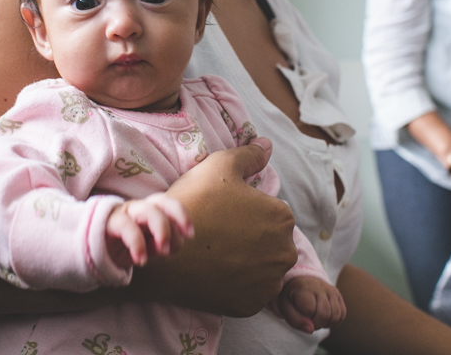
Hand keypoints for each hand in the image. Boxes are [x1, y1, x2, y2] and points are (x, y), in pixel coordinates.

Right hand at [106, 194, 193, 268]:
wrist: (87, 252)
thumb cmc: (121, 249)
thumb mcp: (145, 249)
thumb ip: (158, 245)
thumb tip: (171, 246)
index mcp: (148, 211)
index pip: (169, 205)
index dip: (183, 216)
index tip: (191, 235)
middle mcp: (137, 208)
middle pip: (161, 202)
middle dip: (176, 219)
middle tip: (180, 243)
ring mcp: (122, 213)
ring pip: (147, 211)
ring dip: (161, 230)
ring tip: (164, 252)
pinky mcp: (107, 223)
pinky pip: (126, 227)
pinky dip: (137, 244)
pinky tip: (141, 261)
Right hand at [131, 139, 298, 316]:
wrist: (165, 253)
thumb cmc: (195, 204)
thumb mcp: (219, 167)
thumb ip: (249, 155)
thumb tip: (268, 145)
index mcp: (282, 216)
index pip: (271, 212)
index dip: (247, 211)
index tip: (225, 213)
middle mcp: (285, 251)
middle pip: (271, 241)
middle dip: (252, 237)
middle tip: (220, 233)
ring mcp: (270, 282)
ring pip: (264, 267)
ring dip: (248, 261)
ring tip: (218, 253)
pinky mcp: (253, 305)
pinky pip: (250, 291)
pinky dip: (239, 283)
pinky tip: (218, 271)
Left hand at [277, 276, 345, 333]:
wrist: (301, 282)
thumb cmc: (292, 297)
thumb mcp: (285, 307)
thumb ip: (295, 320)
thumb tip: (311, 330)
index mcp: (304, 288)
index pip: (310, 310)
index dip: (305, 319)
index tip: (299, 315)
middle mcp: (320, 287)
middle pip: (325, 314)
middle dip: (316, 324)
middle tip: (309, 321)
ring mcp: (332, 290)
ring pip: (336, 316)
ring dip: (326, 324)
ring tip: (316, 319)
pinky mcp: (338, 295)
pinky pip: (342, 314)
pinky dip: (334, 321)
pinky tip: (324, 318)